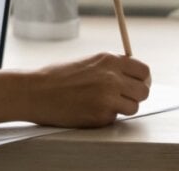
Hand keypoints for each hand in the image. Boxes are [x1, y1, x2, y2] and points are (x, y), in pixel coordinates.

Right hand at [26, 52, 150, 127]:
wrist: (35, 91)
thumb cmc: (56, 77)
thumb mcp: (87, 62)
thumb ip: (110, 68)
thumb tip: (132, 79)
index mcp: (109, 59)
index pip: (144, 71)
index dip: (141, 79)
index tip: (136, 84)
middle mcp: (112, 77)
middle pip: (144, 91)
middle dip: (134, 95)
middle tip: (119, 97)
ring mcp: (108, 97)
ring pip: (133, 107)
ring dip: (121, 108)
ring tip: (100, 103)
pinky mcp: (102, 115)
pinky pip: (115, 118)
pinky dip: (105, 117)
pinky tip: (88, 109)